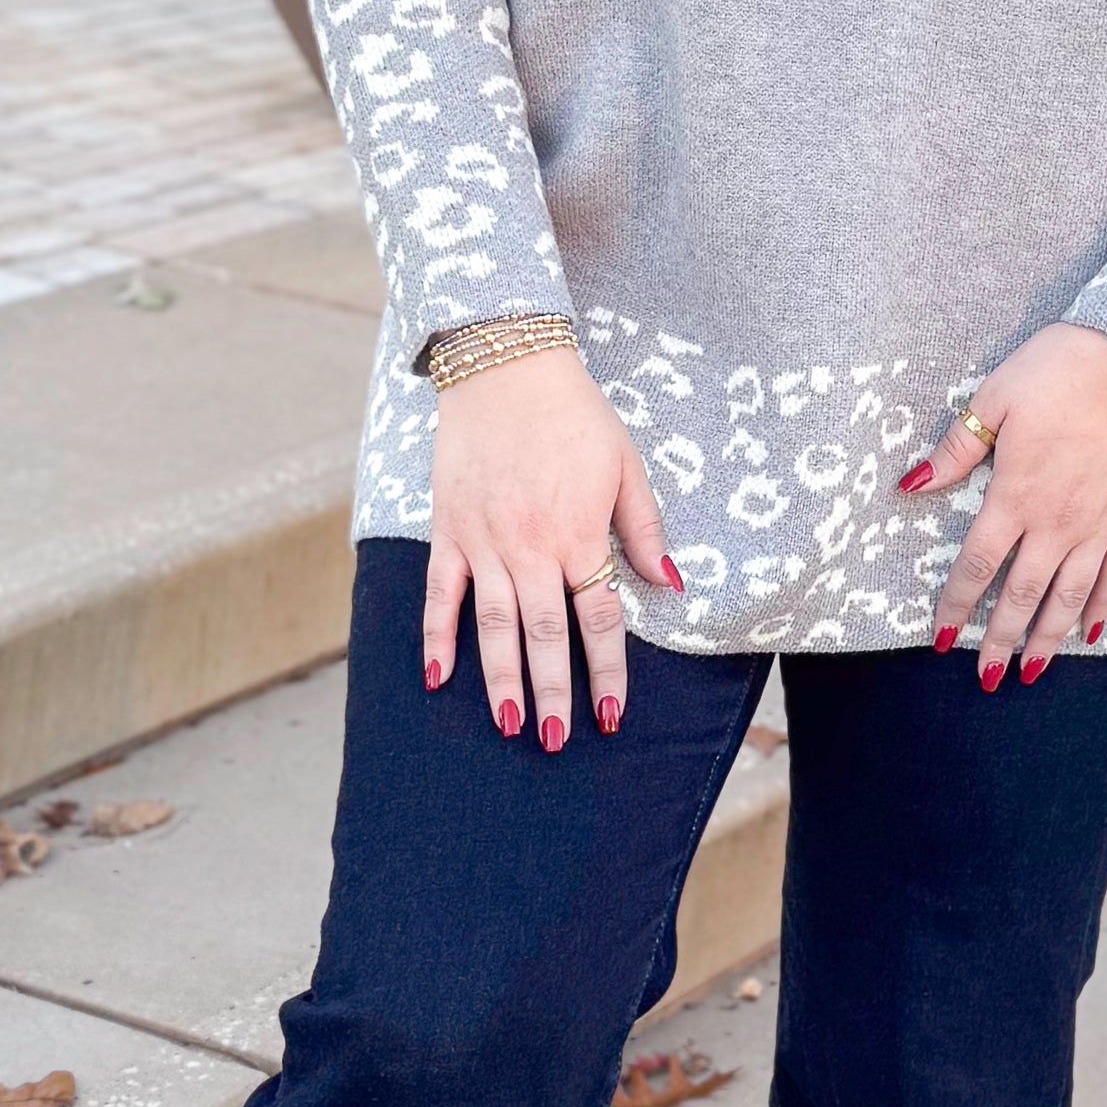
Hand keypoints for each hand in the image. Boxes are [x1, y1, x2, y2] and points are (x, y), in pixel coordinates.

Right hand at [425, 350, 677, 743]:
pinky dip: (437, 636)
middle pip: (543, 634)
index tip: (612, 713)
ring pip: (493, 625)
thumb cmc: (573, 415)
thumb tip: (669, 585)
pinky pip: (441, 593)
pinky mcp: (448, 530)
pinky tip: (439, 677)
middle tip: (560, 739)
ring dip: (501, 679)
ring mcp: (483, 541)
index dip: (607, 669)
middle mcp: (529, 547)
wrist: (505, 367)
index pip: (597, 618)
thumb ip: (643, 530)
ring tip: (511, 725)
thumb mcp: (625, 466)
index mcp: (577, 534)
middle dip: (554, 691)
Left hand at [905, 324, 1106, 683]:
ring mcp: (1099, 524)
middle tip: (987, 679)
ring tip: (1033, 671)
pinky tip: (1091, 631)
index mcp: (1016, 495)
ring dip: (1049, 637)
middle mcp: (1057, 522)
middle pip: (1022, 594)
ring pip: (1069, 595)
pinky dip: (1102, 605)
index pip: (978, 564)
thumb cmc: (1061, 371)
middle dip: (1001, 640)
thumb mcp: (996, 398)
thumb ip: (957, 449)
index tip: (942, 637)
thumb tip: (912, 484)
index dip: (957, 603)